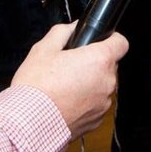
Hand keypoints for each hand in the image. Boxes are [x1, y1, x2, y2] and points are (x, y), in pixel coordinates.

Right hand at [13, 21, 127, 137]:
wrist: (29, 123)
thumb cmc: (37, 87)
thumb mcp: (43, 49)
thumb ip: (63, 32)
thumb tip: (73, 28)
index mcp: (99, 60)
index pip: (121, 43)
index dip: (111, 39)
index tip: (100, 42)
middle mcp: (107, 81)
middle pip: (109, 65)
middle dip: (93, 63)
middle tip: (70, 66)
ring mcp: (104, 102)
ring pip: (102, 86)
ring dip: (90, 84)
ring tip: (65, 87)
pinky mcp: (97, 120)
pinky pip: (96, 104)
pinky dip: (85, 102)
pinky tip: (66, 101)